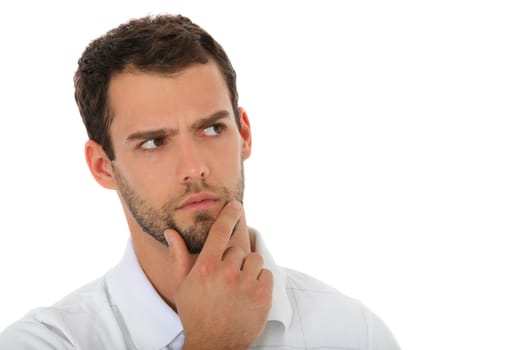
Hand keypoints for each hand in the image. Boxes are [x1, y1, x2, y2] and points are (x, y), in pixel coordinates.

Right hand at [164, 201, 272, 348]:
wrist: (214, 345)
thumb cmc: (195, 313)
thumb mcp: (181, 286)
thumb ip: (178, 256)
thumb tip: (171, 232)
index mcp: (206, 267)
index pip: (220, 231)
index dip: (229, 214)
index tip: (236, 205)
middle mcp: (227, 272)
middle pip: (238, 250)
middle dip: (233, 261)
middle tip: (225, 280)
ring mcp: (246, 284)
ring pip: (254, 260)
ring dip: (248, 270)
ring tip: (238, 287)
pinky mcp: (263, 295)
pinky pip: (266, 274)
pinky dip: (260, 281)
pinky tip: (249, 294)